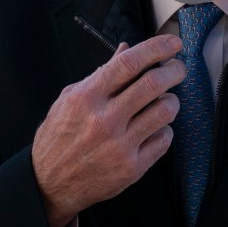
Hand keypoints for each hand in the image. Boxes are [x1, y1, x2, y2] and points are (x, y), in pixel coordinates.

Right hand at [30, 36, 186, 226]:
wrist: (50, 183)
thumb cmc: (59, 139)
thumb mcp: (69, 99)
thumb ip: (100, 75)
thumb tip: (126, 49)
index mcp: (87, 98)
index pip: (128, 63)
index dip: (156, 48)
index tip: (172, 43)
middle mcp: (105, 120)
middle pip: (153, 84)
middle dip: (174, 70)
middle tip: (177, 68)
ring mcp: (120, 145)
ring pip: (164, 111)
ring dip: (171, 100)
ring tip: (165, 100)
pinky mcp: (132, 167)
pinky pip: (164, 140)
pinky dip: (164, 130)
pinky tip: (154, 128)